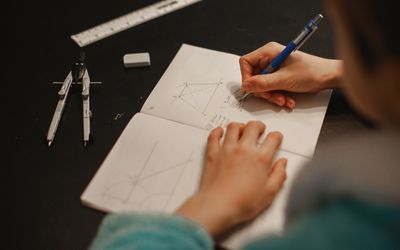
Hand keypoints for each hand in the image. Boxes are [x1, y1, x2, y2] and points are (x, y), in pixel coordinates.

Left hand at [176, 121, 286, 236]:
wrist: (218, 206)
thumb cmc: (242, 202)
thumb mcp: (269, 193)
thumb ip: (279, 175)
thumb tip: (283, 163)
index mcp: (260, 158)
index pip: (272, 139)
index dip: (277, 136)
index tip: (276, 138)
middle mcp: (244, 149)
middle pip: (253, 127)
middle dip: (259, 126)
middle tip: (260, 129)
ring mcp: (227, 149)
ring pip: (233, 127)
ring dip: (240, 126)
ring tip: (242, 129)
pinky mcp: (213, 153)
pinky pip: (214, 136)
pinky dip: (217, 131)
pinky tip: (220, 132)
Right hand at [239, 42, 341, 108]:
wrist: (328, 77)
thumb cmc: (311, 72)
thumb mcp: (284, 79)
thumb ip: (262, 83)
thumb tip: (246, 86)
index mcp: (269, 52)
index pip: (246, 62)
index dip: (246, 76)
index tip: (253, 88)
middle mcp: (269, 58)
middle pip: (253, 76)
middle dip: (263, 90)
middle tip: (272, 96)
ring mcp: (274, 68)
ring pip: (262, 85)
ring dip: (272, 95)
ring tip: (284, 99)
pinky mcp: (278, 77)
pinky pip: (270, 88)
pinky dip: (277, 95)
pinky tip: (287, 99)